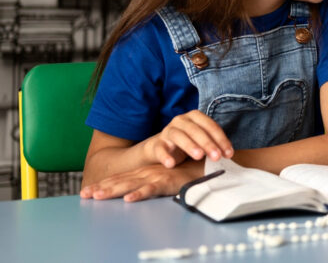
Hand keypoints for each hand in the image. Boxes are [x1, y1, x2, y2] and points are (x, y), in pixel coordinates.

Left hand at [80, 161, 202, 201]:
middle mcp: (148, 172)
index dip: (104, 184)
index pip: (121, 178)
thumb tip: (136, 192)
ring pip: (131, 184)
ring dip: (113, 190)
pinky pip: (152, 189)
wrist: (207, 165)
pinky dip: (140, 194)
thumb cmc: (186, 171)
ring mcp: (156, 176)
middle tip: (84, 194)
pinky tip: (129, 199)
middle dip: (101, 188)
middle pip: (120, 181)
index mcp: (146, 171)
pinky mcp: (168, 182)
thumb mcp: (164, 177)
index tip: (87, 191)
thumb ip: (151, 182)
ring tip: (98, 196)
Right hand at [142, 110, 233, 168]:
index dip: (221, 139)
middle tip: (217, 157)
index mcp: (195, 116)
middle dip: (208, 143)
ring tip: (199, 156)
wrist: (161, 147)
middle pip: (196, 130)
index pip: (210, 126)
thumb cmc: (188, 141)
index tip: (229, 154)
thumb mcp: (201, 140)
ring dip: (190, 145)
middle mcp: (181, 120)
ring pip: (179, 136)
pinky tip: (171, 164)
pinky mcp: (157, 143)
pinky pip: (160, 149)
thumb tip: (229, 154)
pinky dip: (165, 156)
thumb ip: (213, 143)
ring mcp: (168, 131)